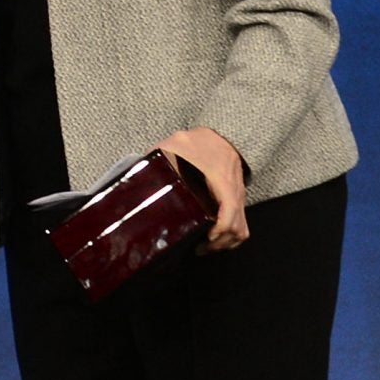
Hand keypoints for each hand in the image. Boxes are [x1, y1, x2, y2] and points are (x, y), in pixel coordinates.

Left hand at [156, 127, 248, 251]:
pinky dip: (231, 233)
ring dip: (226, 242)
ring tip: (206, 245)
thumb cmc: (201, 140)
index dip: (218, 232)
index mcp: (222, 182)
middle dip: (219, 243)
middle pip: (237, 229)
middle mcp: (235, 192)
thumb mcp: (177, 144)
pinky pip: (242, 222)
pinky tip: (215, 235)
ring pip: (242, 229)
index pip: (228, 214)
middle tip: (199, 247)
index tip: (204, 238)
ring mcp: (239, 196)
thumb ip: (159, 157)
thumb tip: (138, 171)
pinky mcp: (238, 198)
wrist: (224, 132)